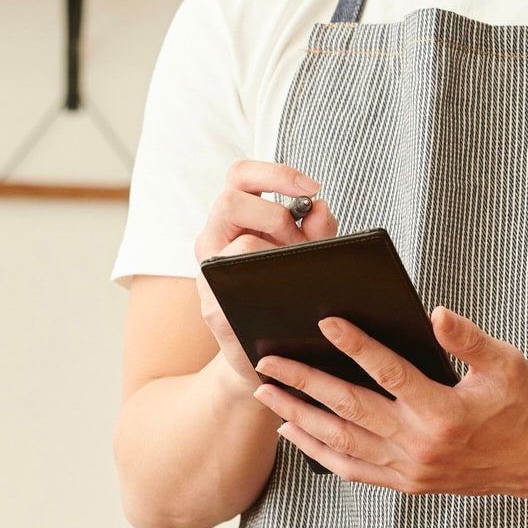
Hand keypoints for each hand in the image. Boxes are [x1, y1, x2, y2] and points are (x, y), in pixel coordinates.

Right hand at [194, 160, 337, 385]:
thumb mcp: (304, 255)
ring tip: (297, 271)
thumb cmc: (284, 295)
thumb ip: (317, 230)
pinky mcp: (213, 311)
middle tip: (298, 240)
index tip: (312, 187)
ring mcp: (207, 276)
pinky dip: (272, 287)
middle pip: (229, 200)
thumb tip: (319, 207)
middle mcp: (212, 242)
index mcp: (232, 220)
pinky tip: (292, 295)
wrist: (262, 354)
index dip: (276, 173)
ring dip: (276, 251)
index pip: (239, 175)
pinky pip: (240, 289)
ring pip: (239, 245)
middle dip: (275, 215)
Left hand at [252, 306, 527, 500]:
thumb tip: (434, 312)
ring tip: (267, 394)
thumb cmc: (525, 406)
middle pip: (349, 408)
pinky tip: (295, 432)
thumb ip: (467, 339)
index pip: (388, 373)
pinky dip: (319, 452)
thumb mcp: (506, 364)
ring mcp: (410, 469)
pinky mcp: (407, 483)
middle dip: (303, 382)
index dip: (355, 345)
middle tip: (267, 360)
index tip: (325, 321)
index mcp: (444, 412)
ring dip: (300, 416)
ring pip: (341, 442)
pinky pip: (352, 470)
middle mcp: (420, 445)